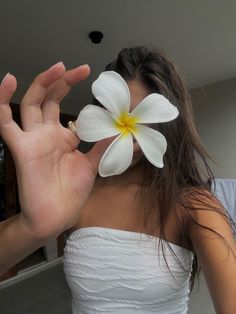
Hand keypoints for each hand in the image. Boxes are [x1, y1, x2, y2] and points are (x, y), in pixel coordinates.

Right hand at [0, 63, 105, 238]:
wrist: (57, 216)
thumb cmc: (71, 193)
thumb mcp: (92, 164)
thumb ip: (102, 144)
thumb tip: (119, 128)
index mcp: (62, 137)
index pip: (65, 107)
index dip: (75, 92)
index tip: (91, 78)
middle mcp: (46, 134)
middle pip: (49, 99)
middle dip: (62, 82)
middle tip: (79, 69)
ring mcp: (33, 139)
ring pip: (31, 104)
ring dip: (41, 84)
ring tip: (56, 68)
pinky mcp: (20, 148)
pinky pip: (5, 123)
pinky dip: (2, 102)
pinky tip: (7, 81)